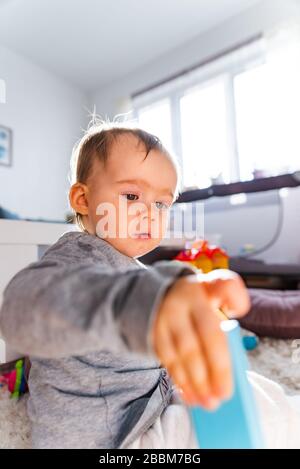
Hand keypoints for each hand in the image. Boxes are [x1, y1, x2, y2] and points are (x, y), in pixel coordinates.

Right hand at [151, 270, 249, 408]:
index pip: (225, 285)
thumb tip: (231, 360)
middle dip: (217, 369)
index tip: (238, 311)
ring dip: (198, 382)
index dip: (235, 298)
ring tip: (209, 402)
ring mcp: (166, 314)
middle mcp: (186, 297)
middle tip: (224, 394)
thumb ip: (226, 318)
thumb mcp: (211, 297)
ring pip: (184, 352)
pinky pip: (168, 360)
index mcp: (206, 287)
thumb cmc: (195, 304)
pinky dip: (181, 381)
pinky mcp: (152, 331)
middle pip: (207, 334)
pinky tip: (191, 396)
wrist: (155, 295)